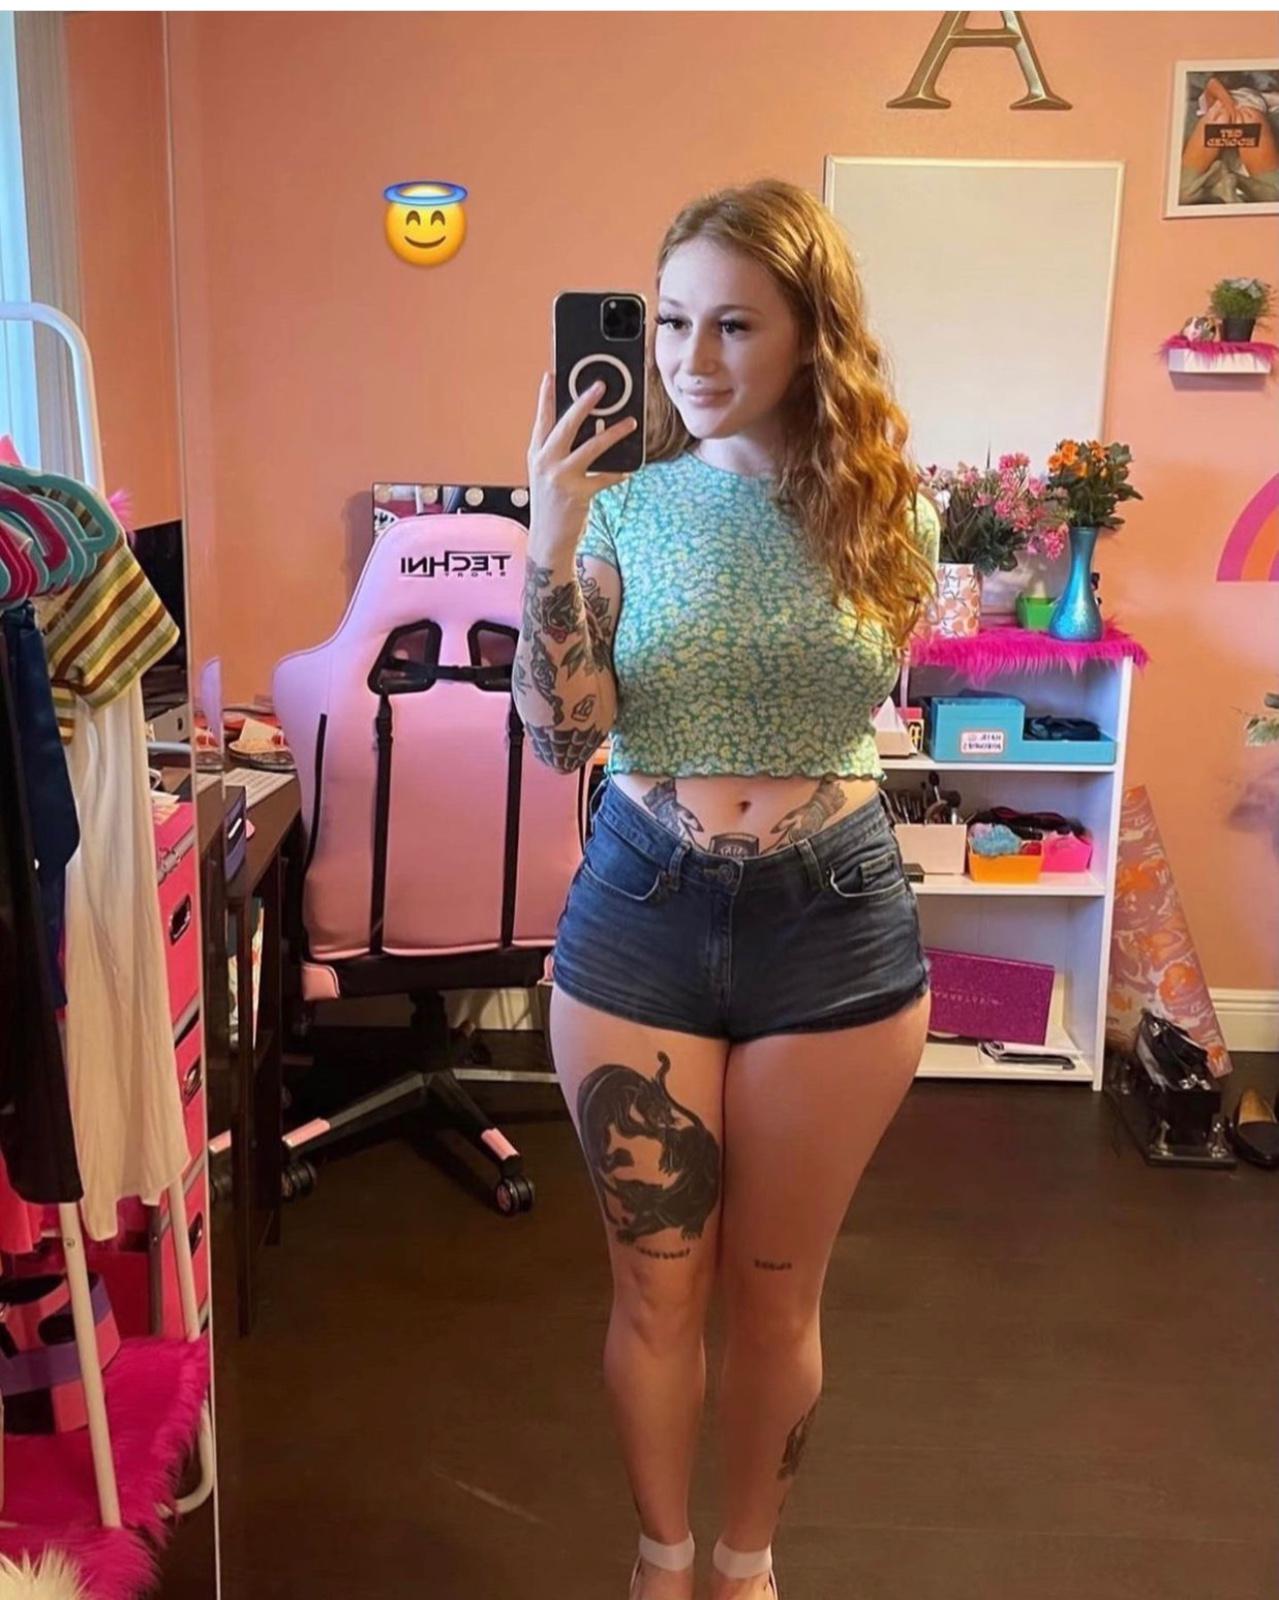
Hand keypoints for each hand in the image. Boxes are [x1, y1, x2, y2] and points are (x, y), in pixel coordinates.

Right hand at [526, 372, 637, 552]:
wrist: (547, 540)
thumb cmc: (550, 504)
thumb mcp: (546, 474)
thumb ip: (558, 452)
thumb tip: (587, 429)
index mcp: (536, 454)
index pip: (541, 419)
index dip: (546, 397)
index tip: (552, 375)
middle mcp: (545, 463)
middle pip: (566, 425)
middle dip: (584, 403)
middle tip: (600, 387)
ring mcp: (560, 478)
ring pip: (591, 447)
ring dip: (613, 433)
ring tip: (630, 422)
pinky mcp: (577, 493)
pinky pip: (604, 477)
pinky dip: (618, 473)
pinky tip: (628, 470)